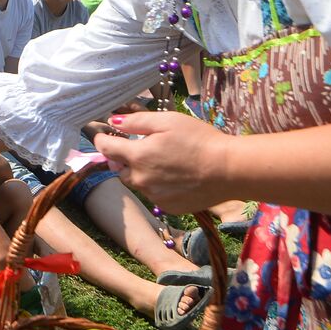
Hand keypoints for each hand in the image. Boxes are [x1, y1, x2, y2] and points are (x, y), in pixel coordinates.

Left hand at [92, 111, 233, 215]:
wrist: (228, 170)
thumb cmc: (200, 140)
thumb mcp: (168, 121)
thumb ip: (137, 122)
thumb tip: (113, 122)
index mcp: (137, 156)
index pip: (105, 148)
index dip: (101, 139)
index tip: (103, 134)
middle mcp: (140, 180)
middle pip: (120, 168)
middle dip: (125, 158)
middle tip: (144, 147)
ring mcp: (153, 196)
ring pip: (137, 183)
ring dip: (142, 173)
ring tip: (166, 162)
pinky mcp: (167, 207)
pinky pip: (154, 195)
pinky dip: (159, 186)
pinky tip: (177, 177)